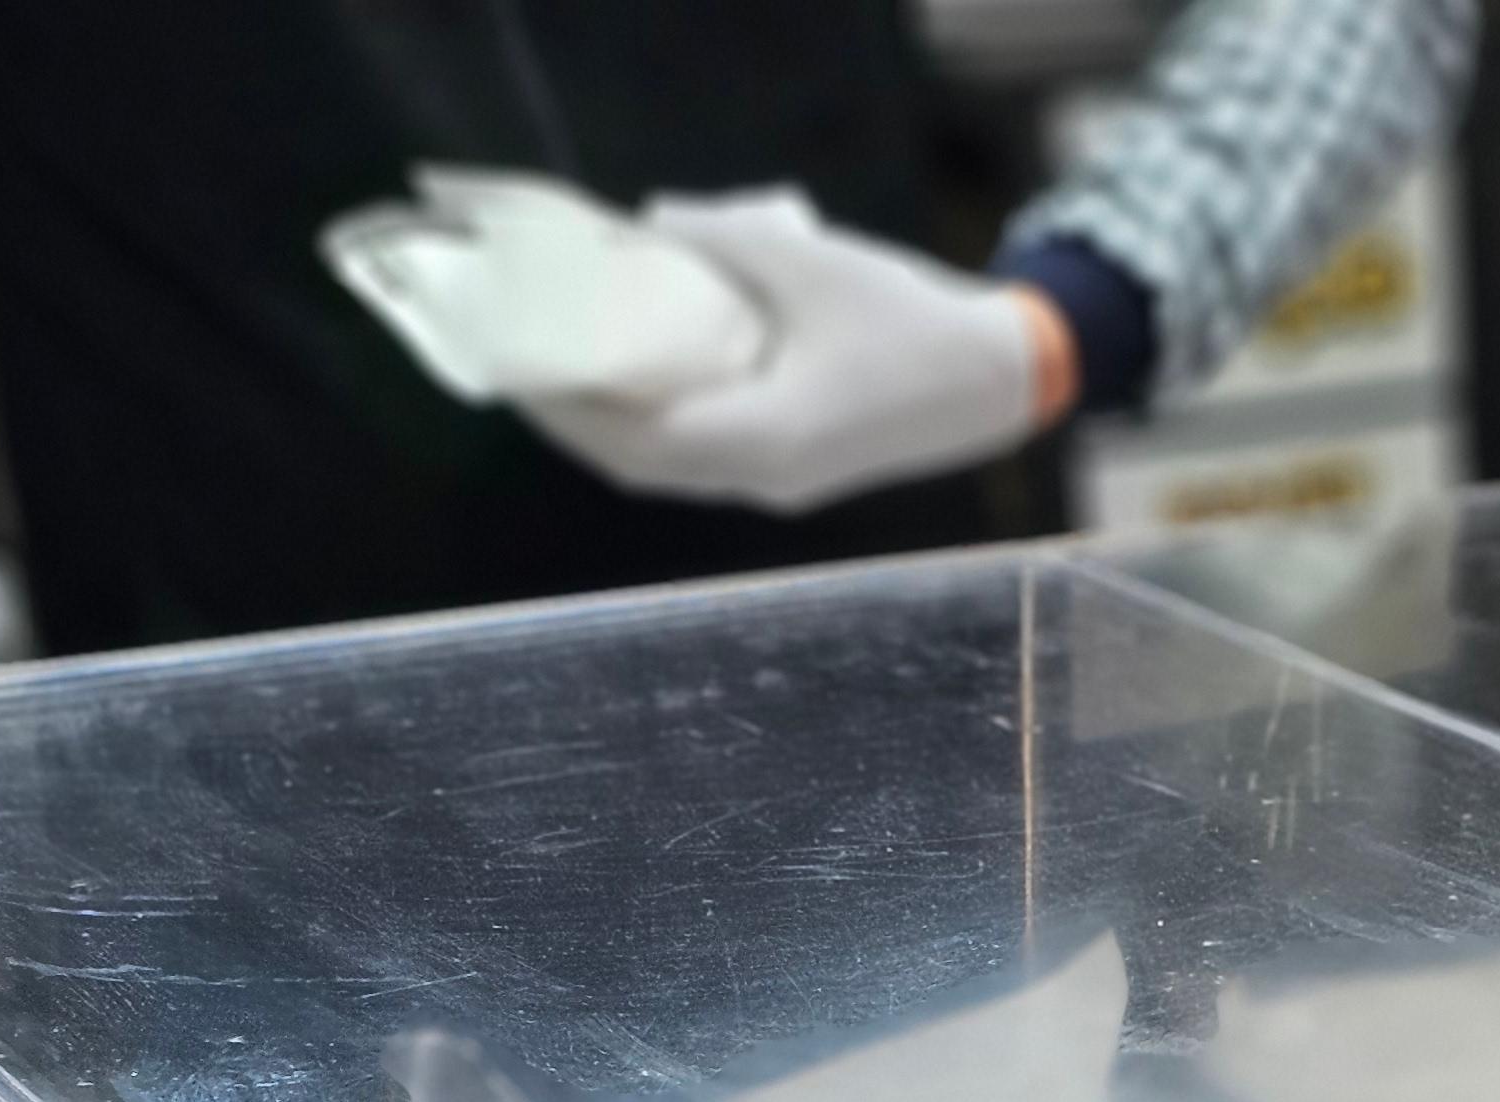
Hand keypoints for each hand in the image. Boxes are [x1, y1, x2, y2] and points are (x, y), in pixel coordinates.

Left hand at [523, 188, 1071, 515]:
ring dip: (607, 419)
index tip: (508, 362)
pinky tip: (631, 372)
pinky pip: (697, 449)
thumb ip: (720, 238)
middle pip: (636, 461)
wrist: (991, 378)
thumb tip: (647, 223)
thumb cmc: (906, 319)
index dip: (563, 405)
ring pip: (664, 461)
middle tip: (512, 360)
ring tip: (558, 366)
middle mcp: (759, 477)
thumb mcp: (806, 257)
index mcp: (763, 440)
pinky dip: (652, 415)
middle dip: (569, 414)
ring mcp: (774, 480)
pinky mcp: (787, 466)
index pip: (633, 438)